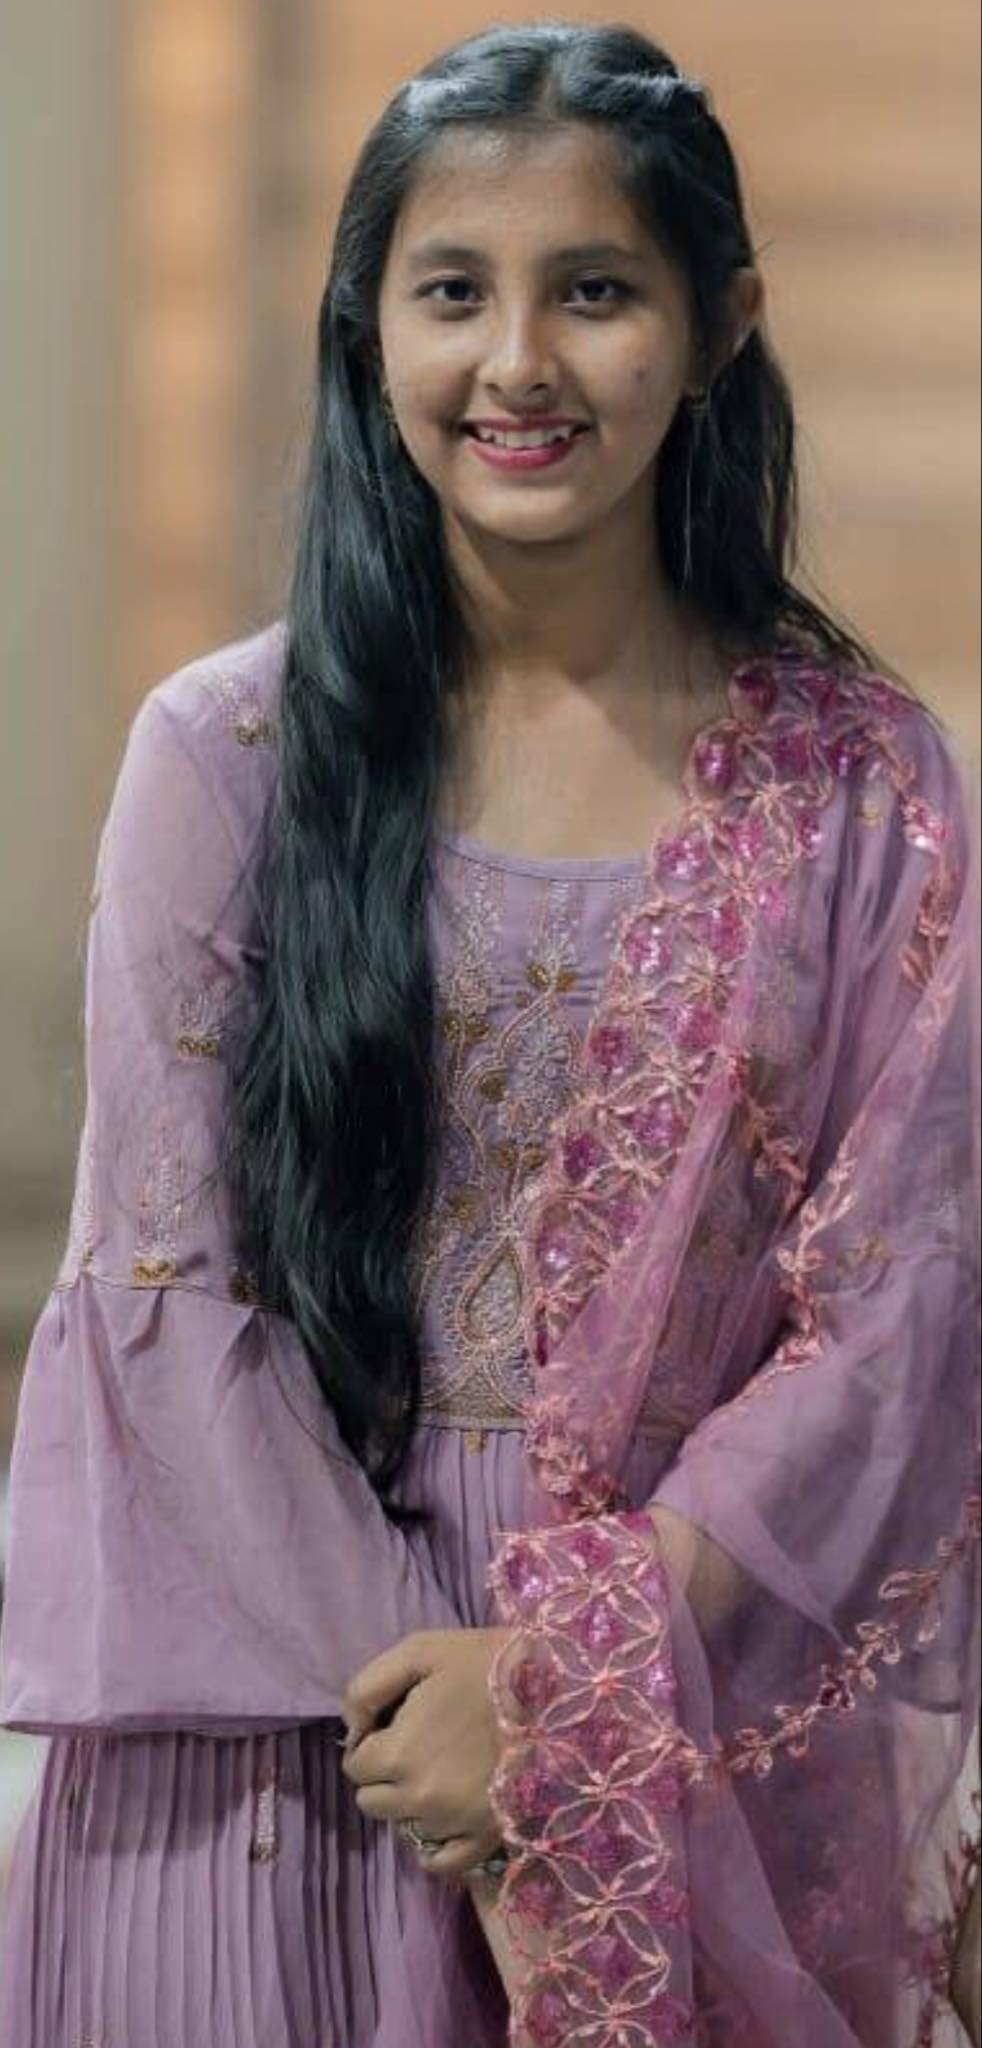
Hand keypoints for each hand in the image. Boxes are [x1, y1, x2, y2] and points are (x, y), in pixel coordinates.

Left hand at [340, 1627, 511, 1879]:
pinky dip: (436, 1846)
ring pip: (403, 1828)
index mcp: (398, 1752)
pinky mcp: (485, 1839)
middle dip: (384, 1775)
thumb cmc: (486, 1664)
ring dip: (410, 1804)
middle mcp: (418, 1797)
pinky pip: (441, 1863)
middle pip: (372, 1801)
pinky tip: (445, 1820)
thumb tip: (351, 1727)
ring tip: (441, 1772)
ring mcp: (452, 1824)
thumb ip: (368, 1687)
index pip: (355, 1764)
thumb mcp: (420, 1651)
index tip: (397, 1724)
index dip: (371, 1742)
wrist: (560, 1690)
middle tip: (417, 1748)